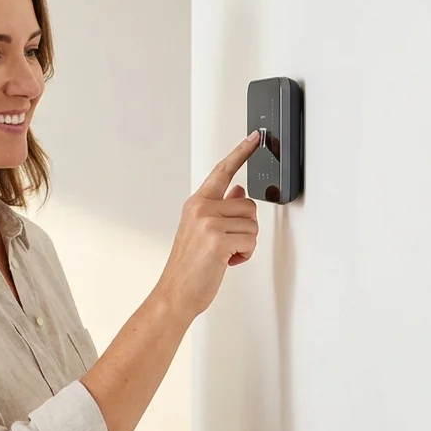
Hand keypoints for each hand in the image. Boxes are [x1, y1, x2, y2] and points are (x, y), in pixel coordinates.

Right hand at [154, 132, 260, 318]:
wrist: (175, 294)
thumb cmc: (189, 267)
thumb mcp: (203, 232)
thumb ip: (221, 208)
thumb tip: (240, 191)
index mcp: (196, 204)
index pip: (222, 172)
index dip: (240, 152)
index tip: (255, 137)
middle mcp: (200, 208)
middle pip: (249, 205)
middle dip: (246, 228)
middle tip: (227, 245)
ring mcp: (208, 222)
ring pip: (253, 224)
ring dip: (246, 243)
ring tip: (225, 254)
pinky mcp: (217, 238)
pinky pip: (251, 240)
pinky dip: (244, 255)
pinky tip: (227, 261)